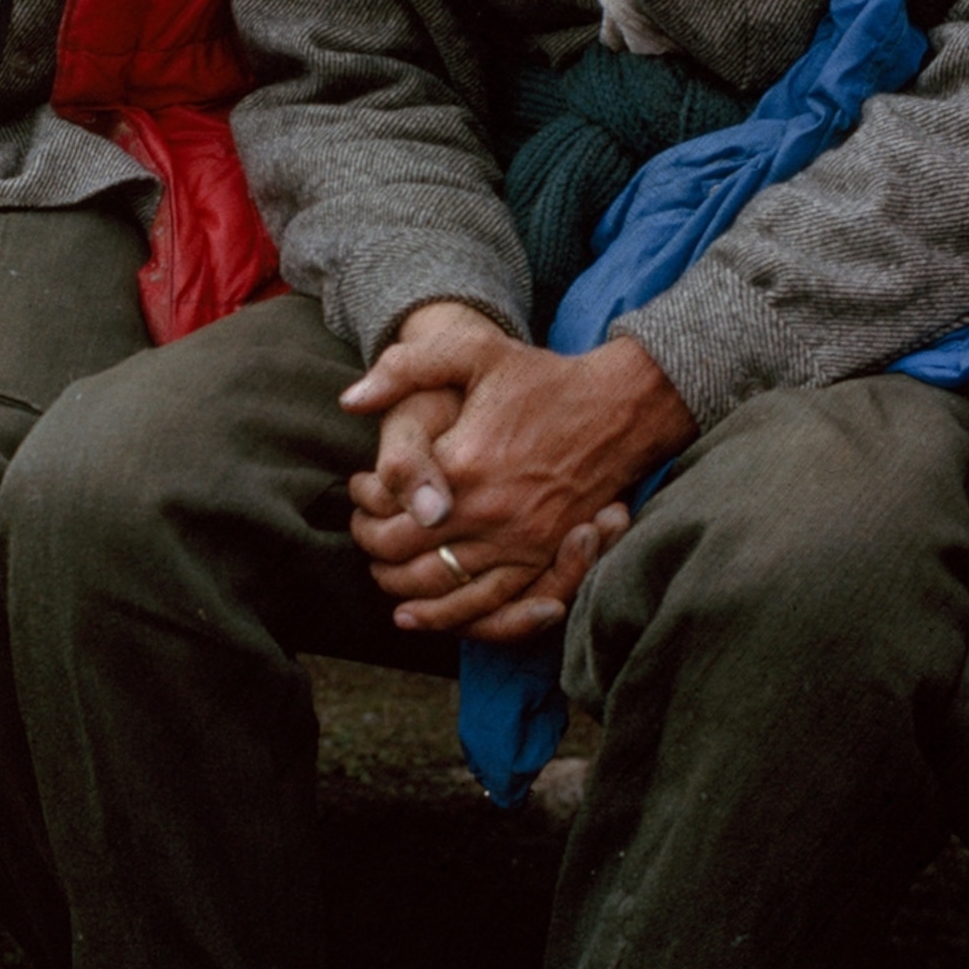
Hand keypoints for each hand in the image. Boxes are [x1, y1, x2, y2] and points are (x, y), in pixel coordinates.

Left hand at [341, 302, 692, 631]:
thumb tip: (350, 401)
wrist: (619, 406)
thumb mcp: (473, 351)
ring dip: (400, 587)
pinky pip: (490, 606)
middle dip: (371, 546)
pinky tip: (421, 614)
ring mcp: (520, 543)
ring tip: (382, 569)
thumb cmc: (542, 378)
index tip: (357, 491)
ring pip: (441, 588)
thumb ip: (405, 368)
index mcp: (463, 465)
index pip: (387, 509)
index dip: (361, 505)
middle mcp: (489, 513)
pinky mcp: (544, 559)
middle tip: (362, 529)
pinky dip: (450, 616)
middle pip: (404, 555)